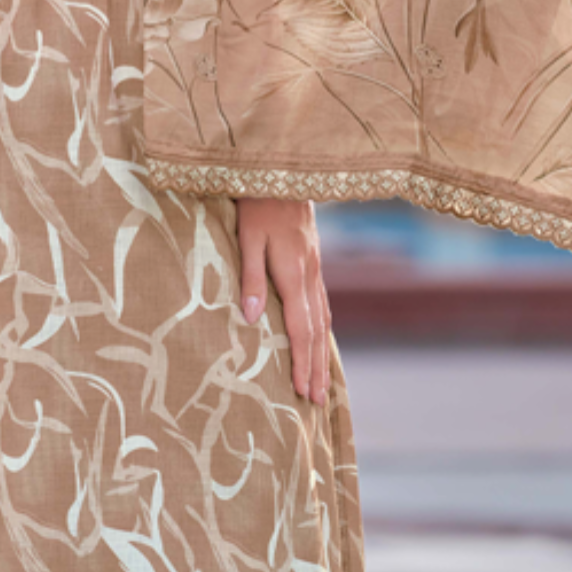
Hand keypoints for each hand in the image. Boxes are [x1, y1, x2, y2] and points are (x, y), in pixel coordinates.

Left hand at [235, 196, 331, 407]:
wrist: (284, 169)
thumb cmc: (258, 200)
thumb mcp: (247, 235)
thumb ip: (250, 275)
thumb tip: (254, 318)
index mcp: (294, 272)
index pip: (301, 328)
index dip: (302, 362)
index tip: (302, 392)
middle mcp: (310, 273)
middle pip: (317, 330)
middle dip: (316, 367)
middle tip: (317, 402)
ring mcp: (315, 266)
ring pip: (323, 318)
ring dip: (322, 352)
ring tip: (322, 381)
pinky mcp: (313, 258)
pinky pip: (322, 302)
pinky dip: (323, 327)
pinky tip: (320, 336)